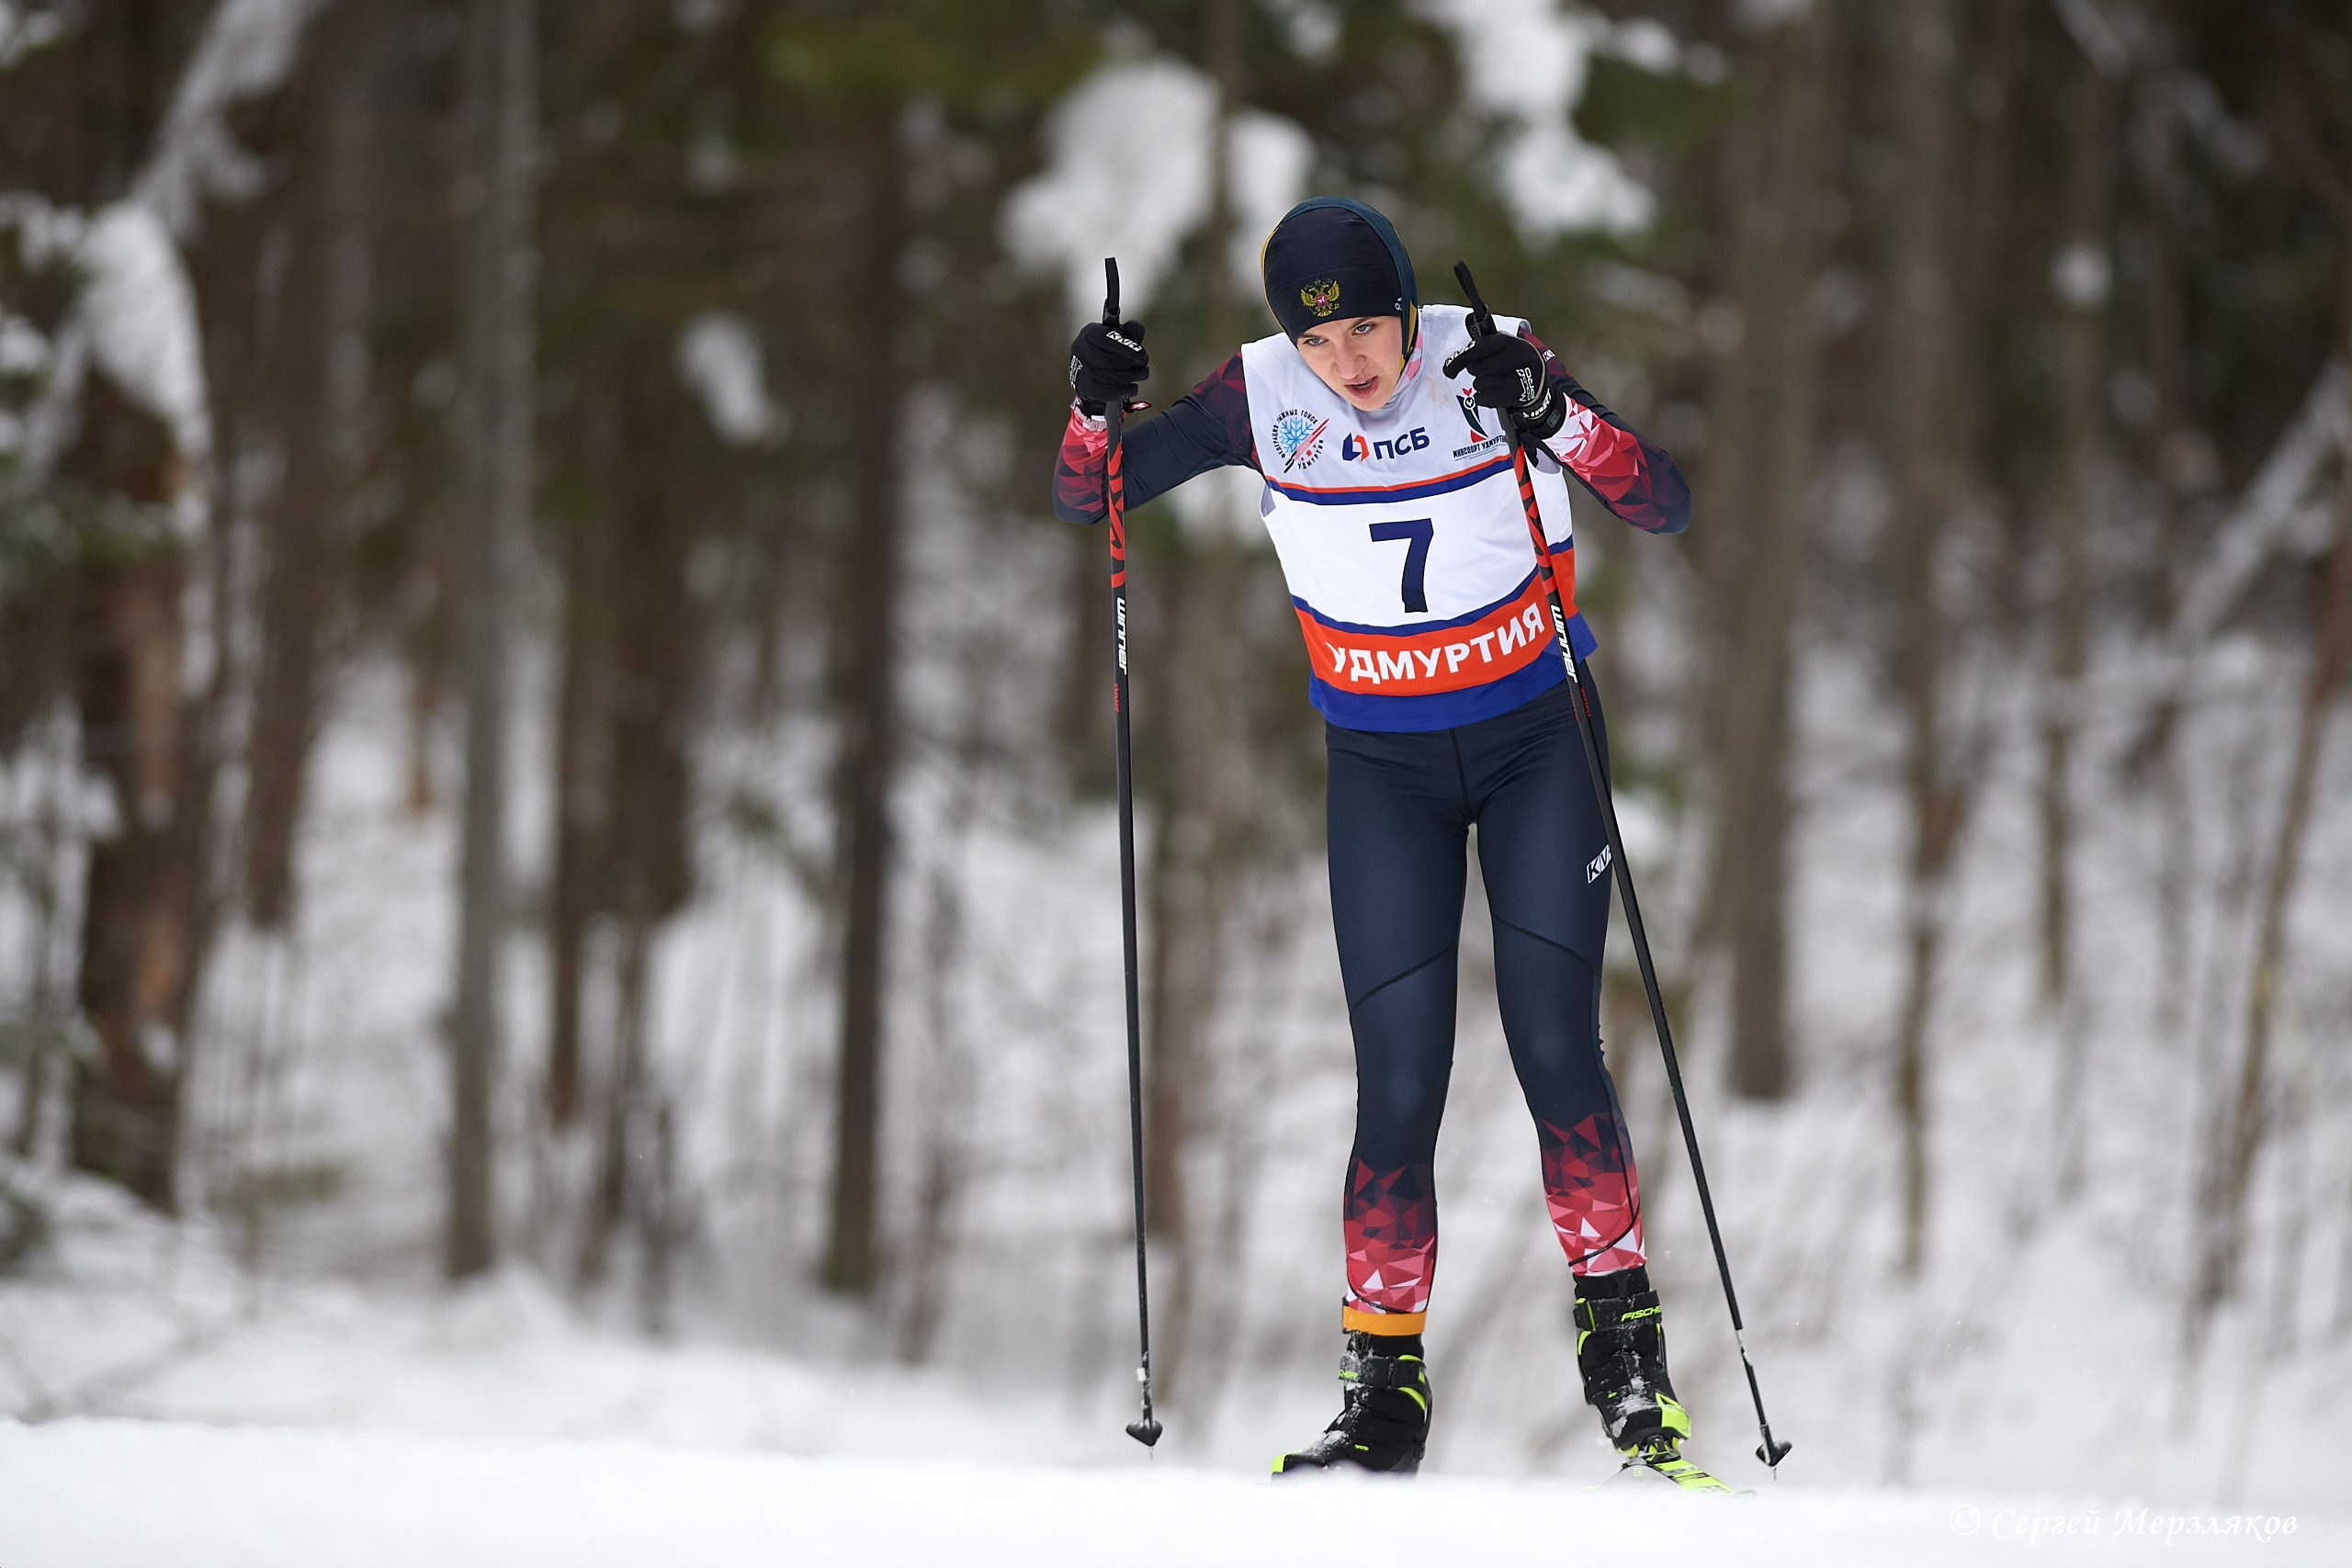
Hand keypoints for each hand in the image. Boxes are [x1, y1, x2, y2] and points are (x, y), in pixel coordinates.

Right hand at [1070, 319, 1149, 415]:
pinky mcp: (1086, 389)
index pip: (1107, 338)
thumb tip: (1136, 330)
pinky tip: (1133, 386)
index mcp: (1089, 333)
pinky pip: (1110, 392)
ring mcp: (1082, 371)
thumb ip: (1131, 330)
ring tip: (1141, 373)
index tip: (1142, 354)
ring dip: (1133, 376)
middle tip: (1144, 363)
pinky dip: (1126, 390)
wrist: (1087, 372)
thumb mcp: (1119, 336)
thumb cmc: (1106, 350)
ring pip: (1112, 377)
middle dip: (1133, 363)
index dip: (1127, 348)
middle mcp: (1081, 350)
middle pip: (1111, 360)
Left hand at [1441, 328, 1563, 442]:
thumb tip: (1451, 365)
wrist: (1536, 381)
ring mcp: (1519, 375)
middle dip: (1476, 372)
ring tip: (1495, 381)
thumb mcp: (1500, 347)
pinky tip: (1494, 392)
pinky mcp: (1518, 393)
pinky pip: (1485, 398)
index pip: (1478, 348)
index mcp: (1509, 340)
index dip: (1460, 360)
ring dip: (1482, 385)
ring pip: (1481, 384)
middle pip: (1478, 368)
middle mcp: (1517, 355)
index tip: (1449, 371)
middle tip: (1485, 372)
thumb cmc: (1511, 362)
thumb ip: (1478, 350)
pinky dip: (1484, 398)